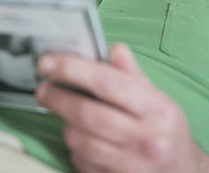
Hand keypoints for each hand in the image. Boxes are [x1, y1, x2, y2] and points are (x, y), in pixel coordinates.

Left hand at [35, 43, 208, 172]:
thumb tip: (114, 49)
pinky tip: (82, 139)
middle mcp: (147, 139)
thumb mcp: (158, 99)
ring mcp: (133, 166)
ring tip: (66, 114)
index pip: (107, 82)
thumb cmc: (166, 130)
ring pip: (80, 140)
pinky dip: (75, 148)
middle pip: (87, 114)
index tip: (48, 62)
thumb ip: (132, 75)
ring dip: (66, 124)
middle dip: (57, 98)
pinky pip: (81, 163)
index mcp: (158, 109)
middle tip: (43, 88)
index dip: (72, 69)